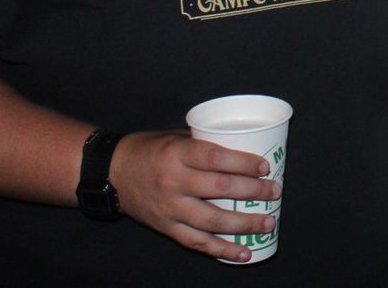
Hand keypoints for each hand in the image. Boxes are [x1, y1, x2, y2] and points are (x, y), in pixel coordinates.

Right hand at [108, 131, 279, 262]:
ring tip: (268, 222)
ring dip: (244, 224)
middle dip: (252, 192)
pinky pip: (197, 242)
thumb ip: (205, 144)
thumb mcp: (176, 136)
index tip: (264, 167)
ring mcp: (169, 208)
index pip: (215, 158)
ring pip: (212, 220)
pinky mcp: (166, 228)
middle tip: (275, 192)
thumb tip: (246, 147)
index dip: (243, 163)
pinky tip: (243, 252)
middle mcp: (173, 182)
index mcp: (177, 154)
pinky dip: (222, 250)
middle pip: (219, 189)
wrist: (112, 172)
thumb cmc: (150, 149)